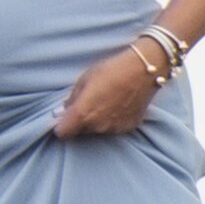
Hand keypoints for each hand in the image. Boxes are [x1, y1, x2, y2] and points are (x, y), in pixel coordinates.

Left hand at [51, 44, 166, 137]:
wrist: (144, 70)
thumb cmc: (111, 70)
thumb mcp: (84, 79)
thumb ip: (72, 99)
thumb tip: (63, 110)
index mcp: (83, 114)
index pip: (62, 133)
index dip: (60, 126)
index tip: (63, 118)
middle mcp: (97, 126)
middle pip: (80, 131)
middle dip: (79, 121)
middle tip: (87, 103)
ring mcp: (114, 129)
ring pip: (97, 130)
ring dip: (96, 120)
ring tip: (105, 101)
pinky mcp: (128, 127)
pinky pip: (113, 127)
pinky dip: (112, 120)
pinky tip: (118, 105)